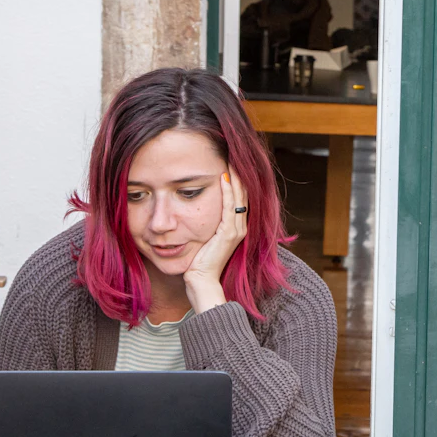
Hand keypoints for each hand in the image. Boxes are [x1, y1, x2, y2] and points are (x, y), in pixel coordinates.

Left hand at [183, 170, 247, 313]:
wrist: (200, 280)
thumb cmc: (198, 261)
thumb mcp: (203, 237)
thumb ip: (205, 223)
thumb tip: (195, 208)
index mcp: (235, 227)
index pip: (238, 198)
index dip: (236, 180)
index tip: (229, 162)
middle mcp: (239, 227)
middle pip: (242, 194)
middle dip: (238, 174)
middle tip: (232, 155)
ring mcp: (236, 231)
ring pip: (238, 198)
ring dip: (235, 178)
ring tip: (230, 160)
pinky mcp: (229, 234)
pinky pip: (229, 208)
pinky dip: (227, 192)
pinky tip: (223, 178)